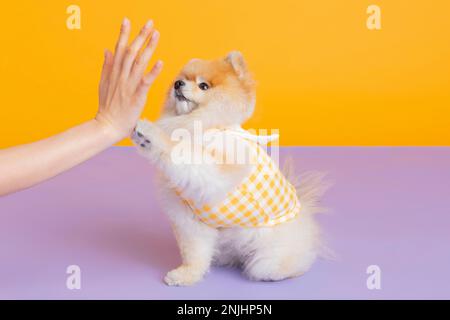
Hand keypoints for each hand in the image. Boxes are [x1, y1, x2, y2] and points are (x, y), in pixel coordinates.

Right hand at [96, 18, 162, 140]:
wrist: (108, 125)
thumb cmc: (107, 106)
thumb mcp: (103, 83)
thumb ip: (106, 66)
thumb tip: (107, 49)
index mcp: (113, 72)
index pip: (119, 49)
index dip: (123, 34)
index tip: (127, 20)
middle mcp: (121, 76)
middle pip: (131, 52)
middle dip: (140, 36)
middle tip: (149, 23)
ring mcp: (129, 85)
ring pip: (139, 62)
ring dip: (148, 48)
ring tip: (156, 34)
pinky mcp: (137, 96)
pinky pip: (146, 82)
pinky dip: (153, 71)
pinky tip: (160, 61)